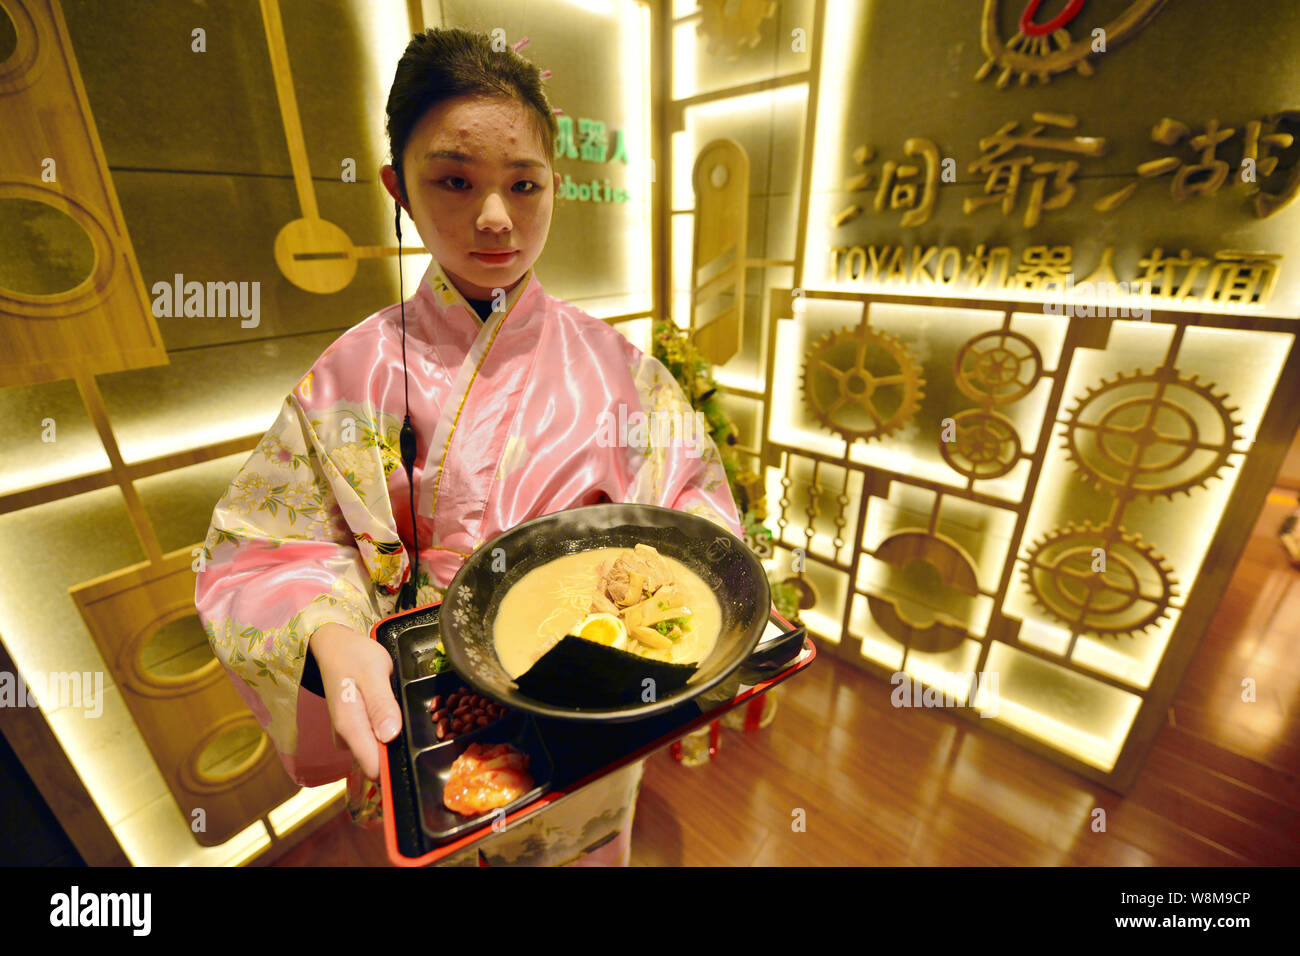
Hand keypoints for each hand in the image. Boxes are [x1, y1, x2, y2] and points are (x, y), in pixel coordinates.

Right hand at [309, 622, 401, 778]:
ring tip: (403, 713)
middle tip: (415, 722)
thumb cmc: (354, 656)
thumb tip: (390, 735)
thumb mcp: (374, 672)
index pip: (375, 768)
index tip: (417, 751)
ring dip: (395, 740)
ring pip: (378, 753)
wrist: (334, 647)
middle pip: (379, 764)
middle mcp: (346, 738)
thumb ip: (381, 704)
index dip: (397, 765)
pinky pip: (375, 741)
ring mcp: (349, 736)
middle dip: (400, 750)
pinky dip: (387, 731)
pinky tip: (393, 713)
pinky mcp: (354, 731)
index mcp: (350, 727)